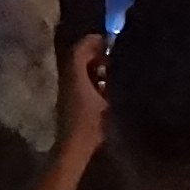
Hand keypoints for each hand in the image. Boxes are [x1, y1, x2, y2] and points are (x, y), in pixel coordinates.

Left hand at [58, 22, 111, 152]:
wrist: (73, 149)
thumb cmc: (91, 125)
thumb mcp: (109, 103)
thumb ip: (116, 82)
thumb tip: (123, 67)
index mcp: (76, 76)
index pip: (79, 49)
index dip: (93, 41)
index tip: (109, 41)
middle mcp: (67, 79)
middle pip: (78, 57)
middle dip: (94, 53)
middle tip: (112, 55)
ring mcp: (65, 91)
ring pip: (78, 70)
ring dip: (93, 66)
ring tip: (111, 71)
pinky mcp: (67, 101)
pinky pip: (78, 81)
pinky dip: (90, 78)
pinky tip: (104, 89)